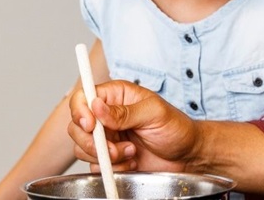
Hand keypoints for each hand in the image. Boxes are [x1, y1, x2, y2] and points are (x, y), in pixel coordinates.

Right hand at [67, 80, 195, 172]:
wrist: (186, 155)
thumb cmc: (176, 128)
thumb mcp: (154, 113)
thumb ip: (125, 112)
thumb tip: (97, 106)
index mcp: (117, 96)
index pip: (84, 97)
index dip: (80, 111)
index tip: (90, 125)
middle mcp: (108, 115)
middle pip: (77, 126)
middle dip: (92, 141)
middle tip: (113, 148)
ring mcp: (107, 137)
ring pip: (83, 147)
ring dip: (106, 155)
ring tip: (131, 151)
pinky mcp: (109, 157)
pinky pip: (95, 165)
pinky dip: (112, 167)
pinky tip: (132, 161)